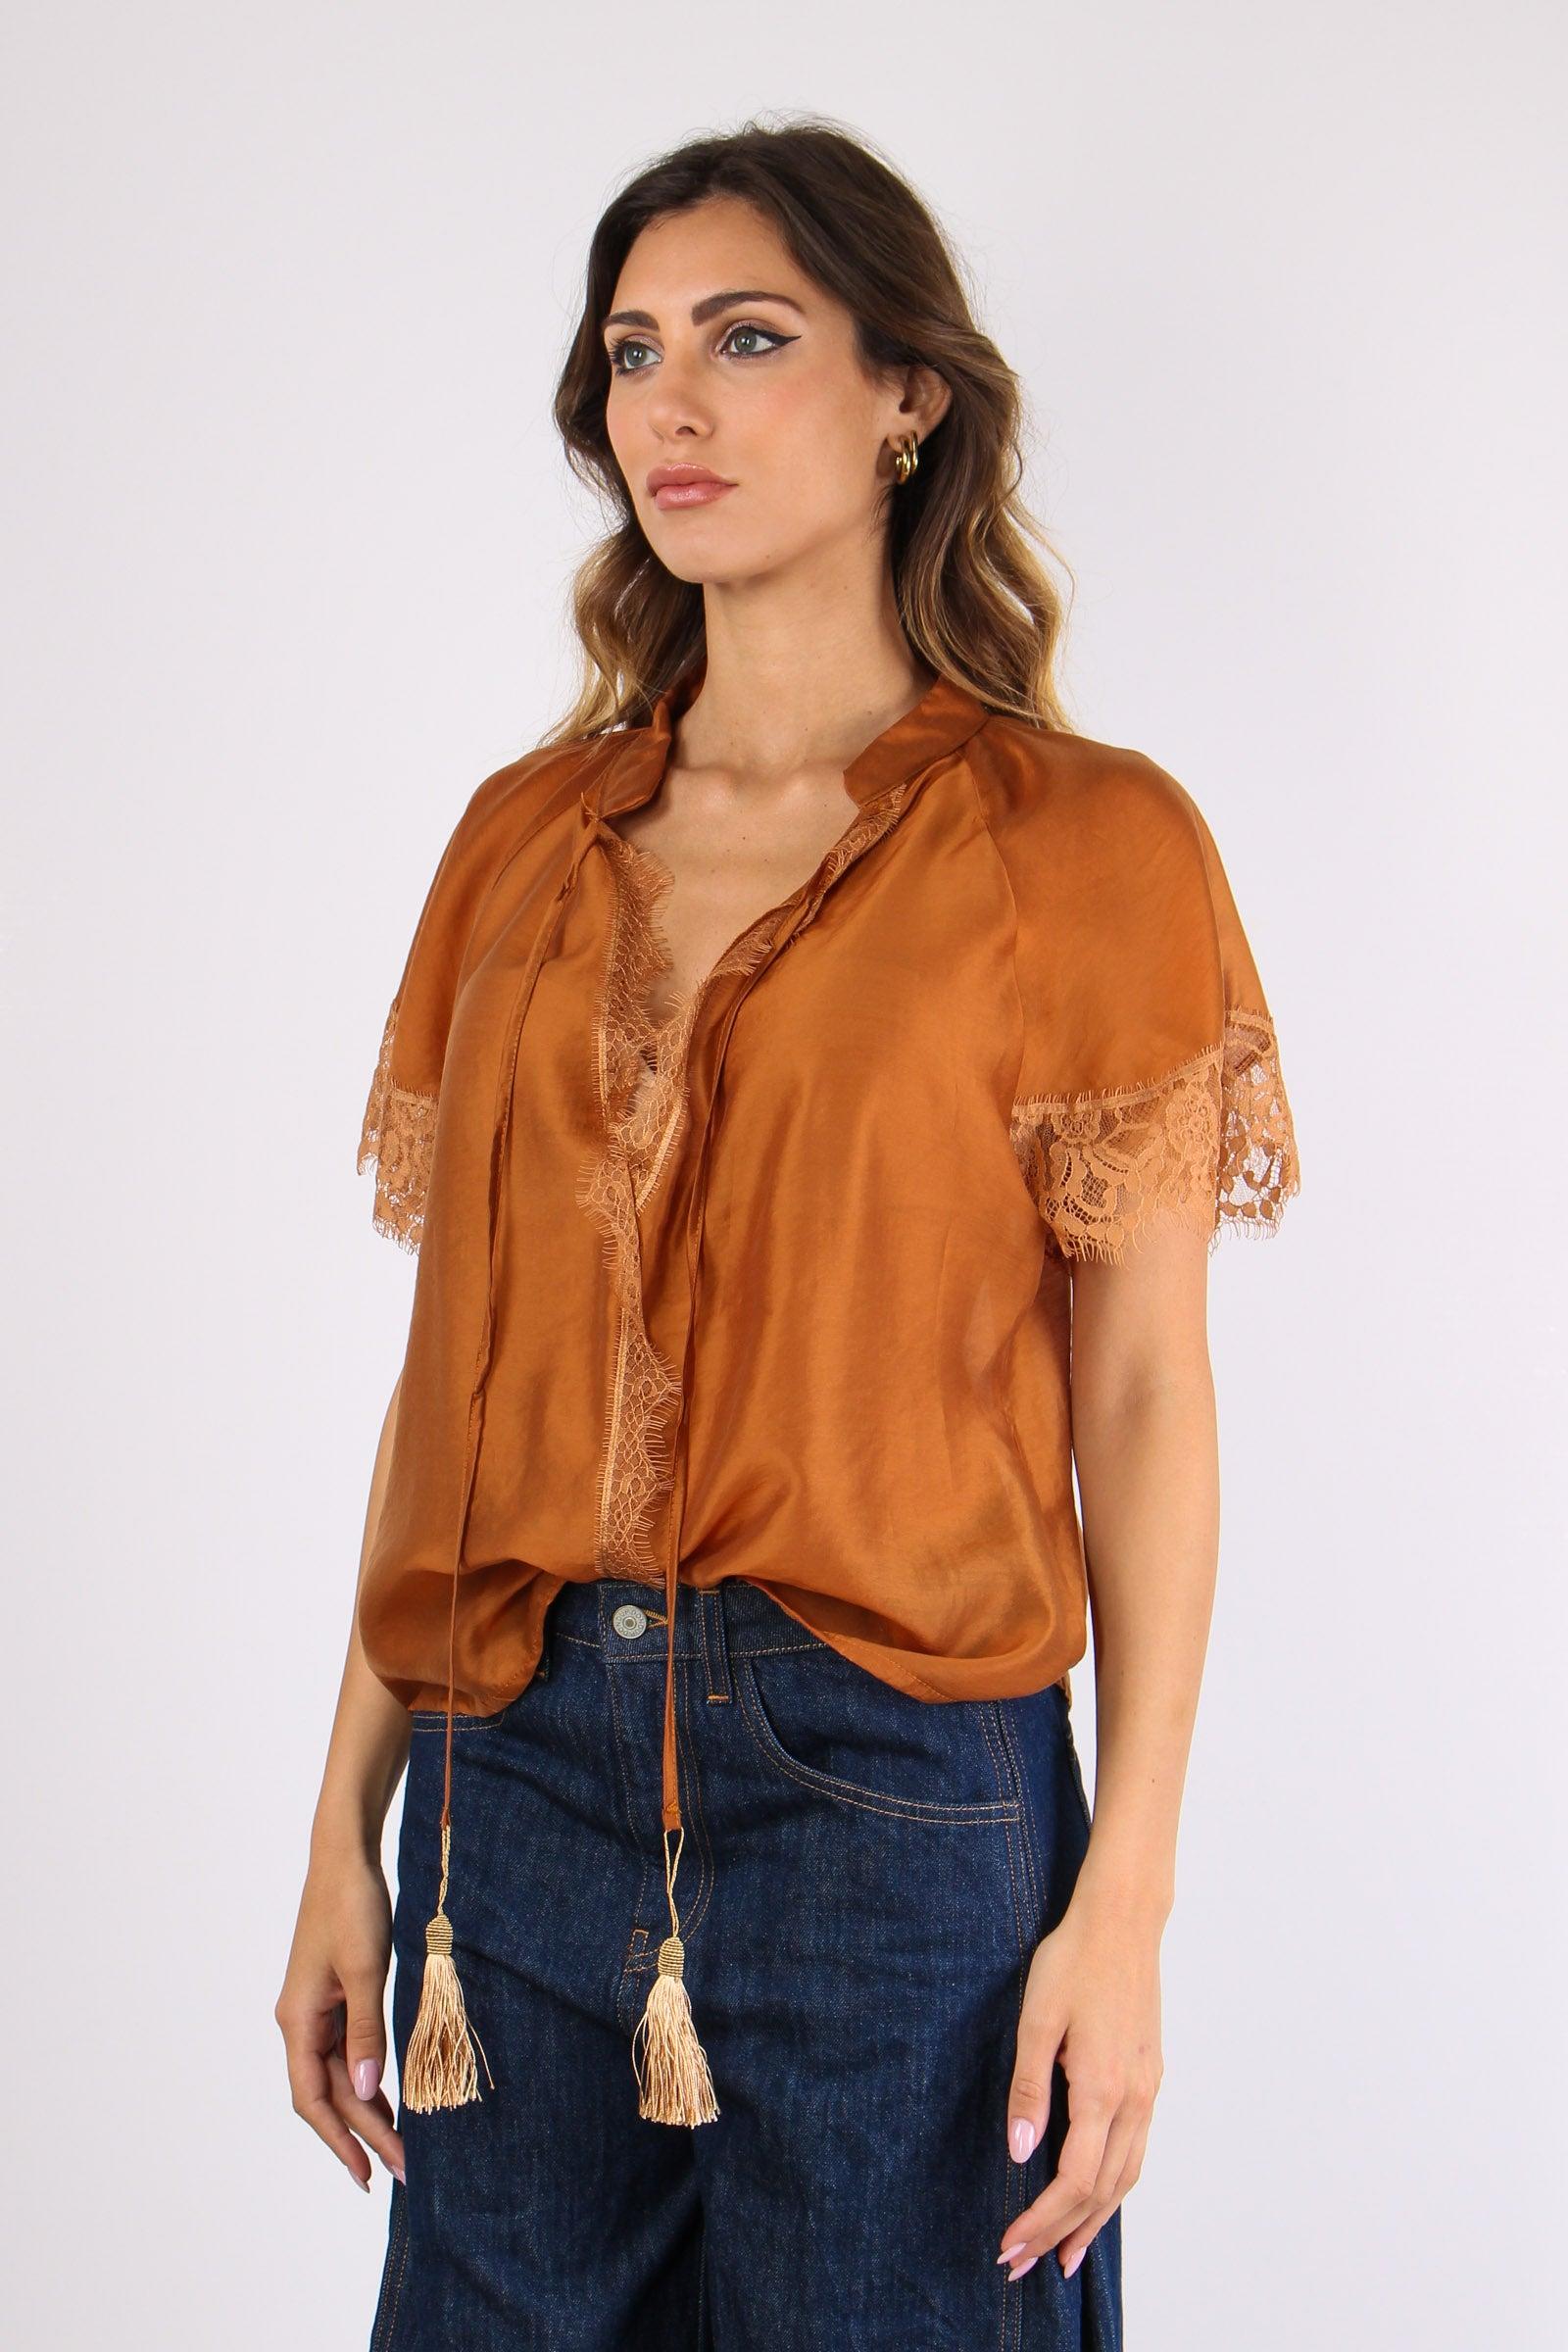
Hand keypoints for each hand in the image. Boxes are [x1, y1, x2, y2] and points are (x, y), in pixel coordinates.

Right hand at [275, 1843, 405, 2191]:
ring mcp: (317, 2010)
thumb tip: (367, 2092)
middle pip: (329, 2093)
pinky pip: (349, 2050)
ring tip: (400, 2145)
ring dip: (368, 2109)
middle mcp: (301, 2021)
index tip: (366, 2174)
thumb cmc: (352, 1905)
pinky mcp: (335, 1996)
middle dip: (363, 2132)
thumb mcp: (365, 1968)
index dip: (339, 2139)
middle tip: (401, 2169)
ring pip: (340, 2074)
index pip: (312, 2098)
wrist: (346, 1857)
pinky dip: (369, 2076)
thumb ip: (366, 2032)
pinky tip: (390, 2095)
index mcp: (298, 2019)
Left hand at [996, 1893, 1163, 2281]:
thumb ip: (1029, 2088)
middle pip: (1101, 2190)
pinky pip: (1137, 2150)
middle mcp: (1134, 2099)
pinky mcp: (1151, 2077)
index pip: (1073, 2179)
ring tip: (1067, 2255)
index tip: (1010, 2245)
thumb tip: (1021, 2152)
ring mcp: (1148, 2089)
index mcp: (1102, 2088)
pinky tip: (1097, 2196)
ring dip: (1095, 2220)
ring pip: (1127, 2176)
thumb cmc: (1074, 1961)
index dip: (1041, 2219)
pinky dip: (1116, 2187)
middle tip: (1025, 2265)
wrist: (1123, 1921)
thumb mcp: (1038, 2019)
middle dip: (1062, 2234)